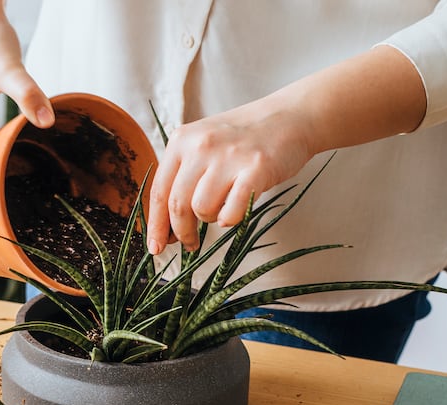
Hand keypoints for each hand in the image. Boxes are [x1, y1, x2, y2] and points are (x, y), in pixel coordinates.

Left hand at [146, 102, 312, 253]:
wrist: (290, 117)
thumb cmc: (245, 138)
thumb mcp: (204, 145)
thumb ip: (183, 175)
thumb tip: (165, 226)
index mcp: (182, 140)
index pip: (159, 191)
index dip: (156, 224)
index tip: (155, 247)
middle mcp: (201, 146)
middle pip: (178, 205)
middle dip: (182, 232)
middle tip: (190, 244)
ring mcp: (228, 157)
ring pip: (202, 210)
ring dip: (212, 218)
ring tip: (224, 208)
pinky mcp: (255, 169)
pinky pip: (232, 212)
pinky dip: (232, 219)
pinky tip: (237, 209)